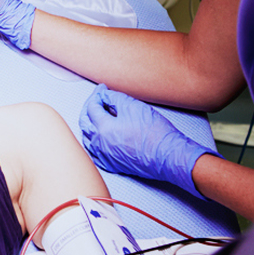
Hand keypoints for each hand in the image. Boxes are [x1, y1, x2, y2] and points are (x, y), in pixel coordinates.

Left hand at [80, 85, 217, 198]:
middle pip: (85, 122)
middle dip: (89, 108)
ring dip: (89, 124)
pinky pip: (94, 153)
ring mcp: (105, 156)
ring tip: (95, 115)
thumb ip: (114, 98)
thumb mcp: (133, 106)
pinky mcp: (112, 165)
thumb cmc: (155, 132)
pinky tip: (97, 137)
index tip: (103, 89)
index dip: (97, 95)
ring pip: (87, 138)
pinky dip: (93, 142)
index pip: (92, 107)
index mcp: (103, 128)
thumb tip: (103, 96)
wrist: (168, 156)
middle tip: (97, 99)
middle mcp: (99, 144)